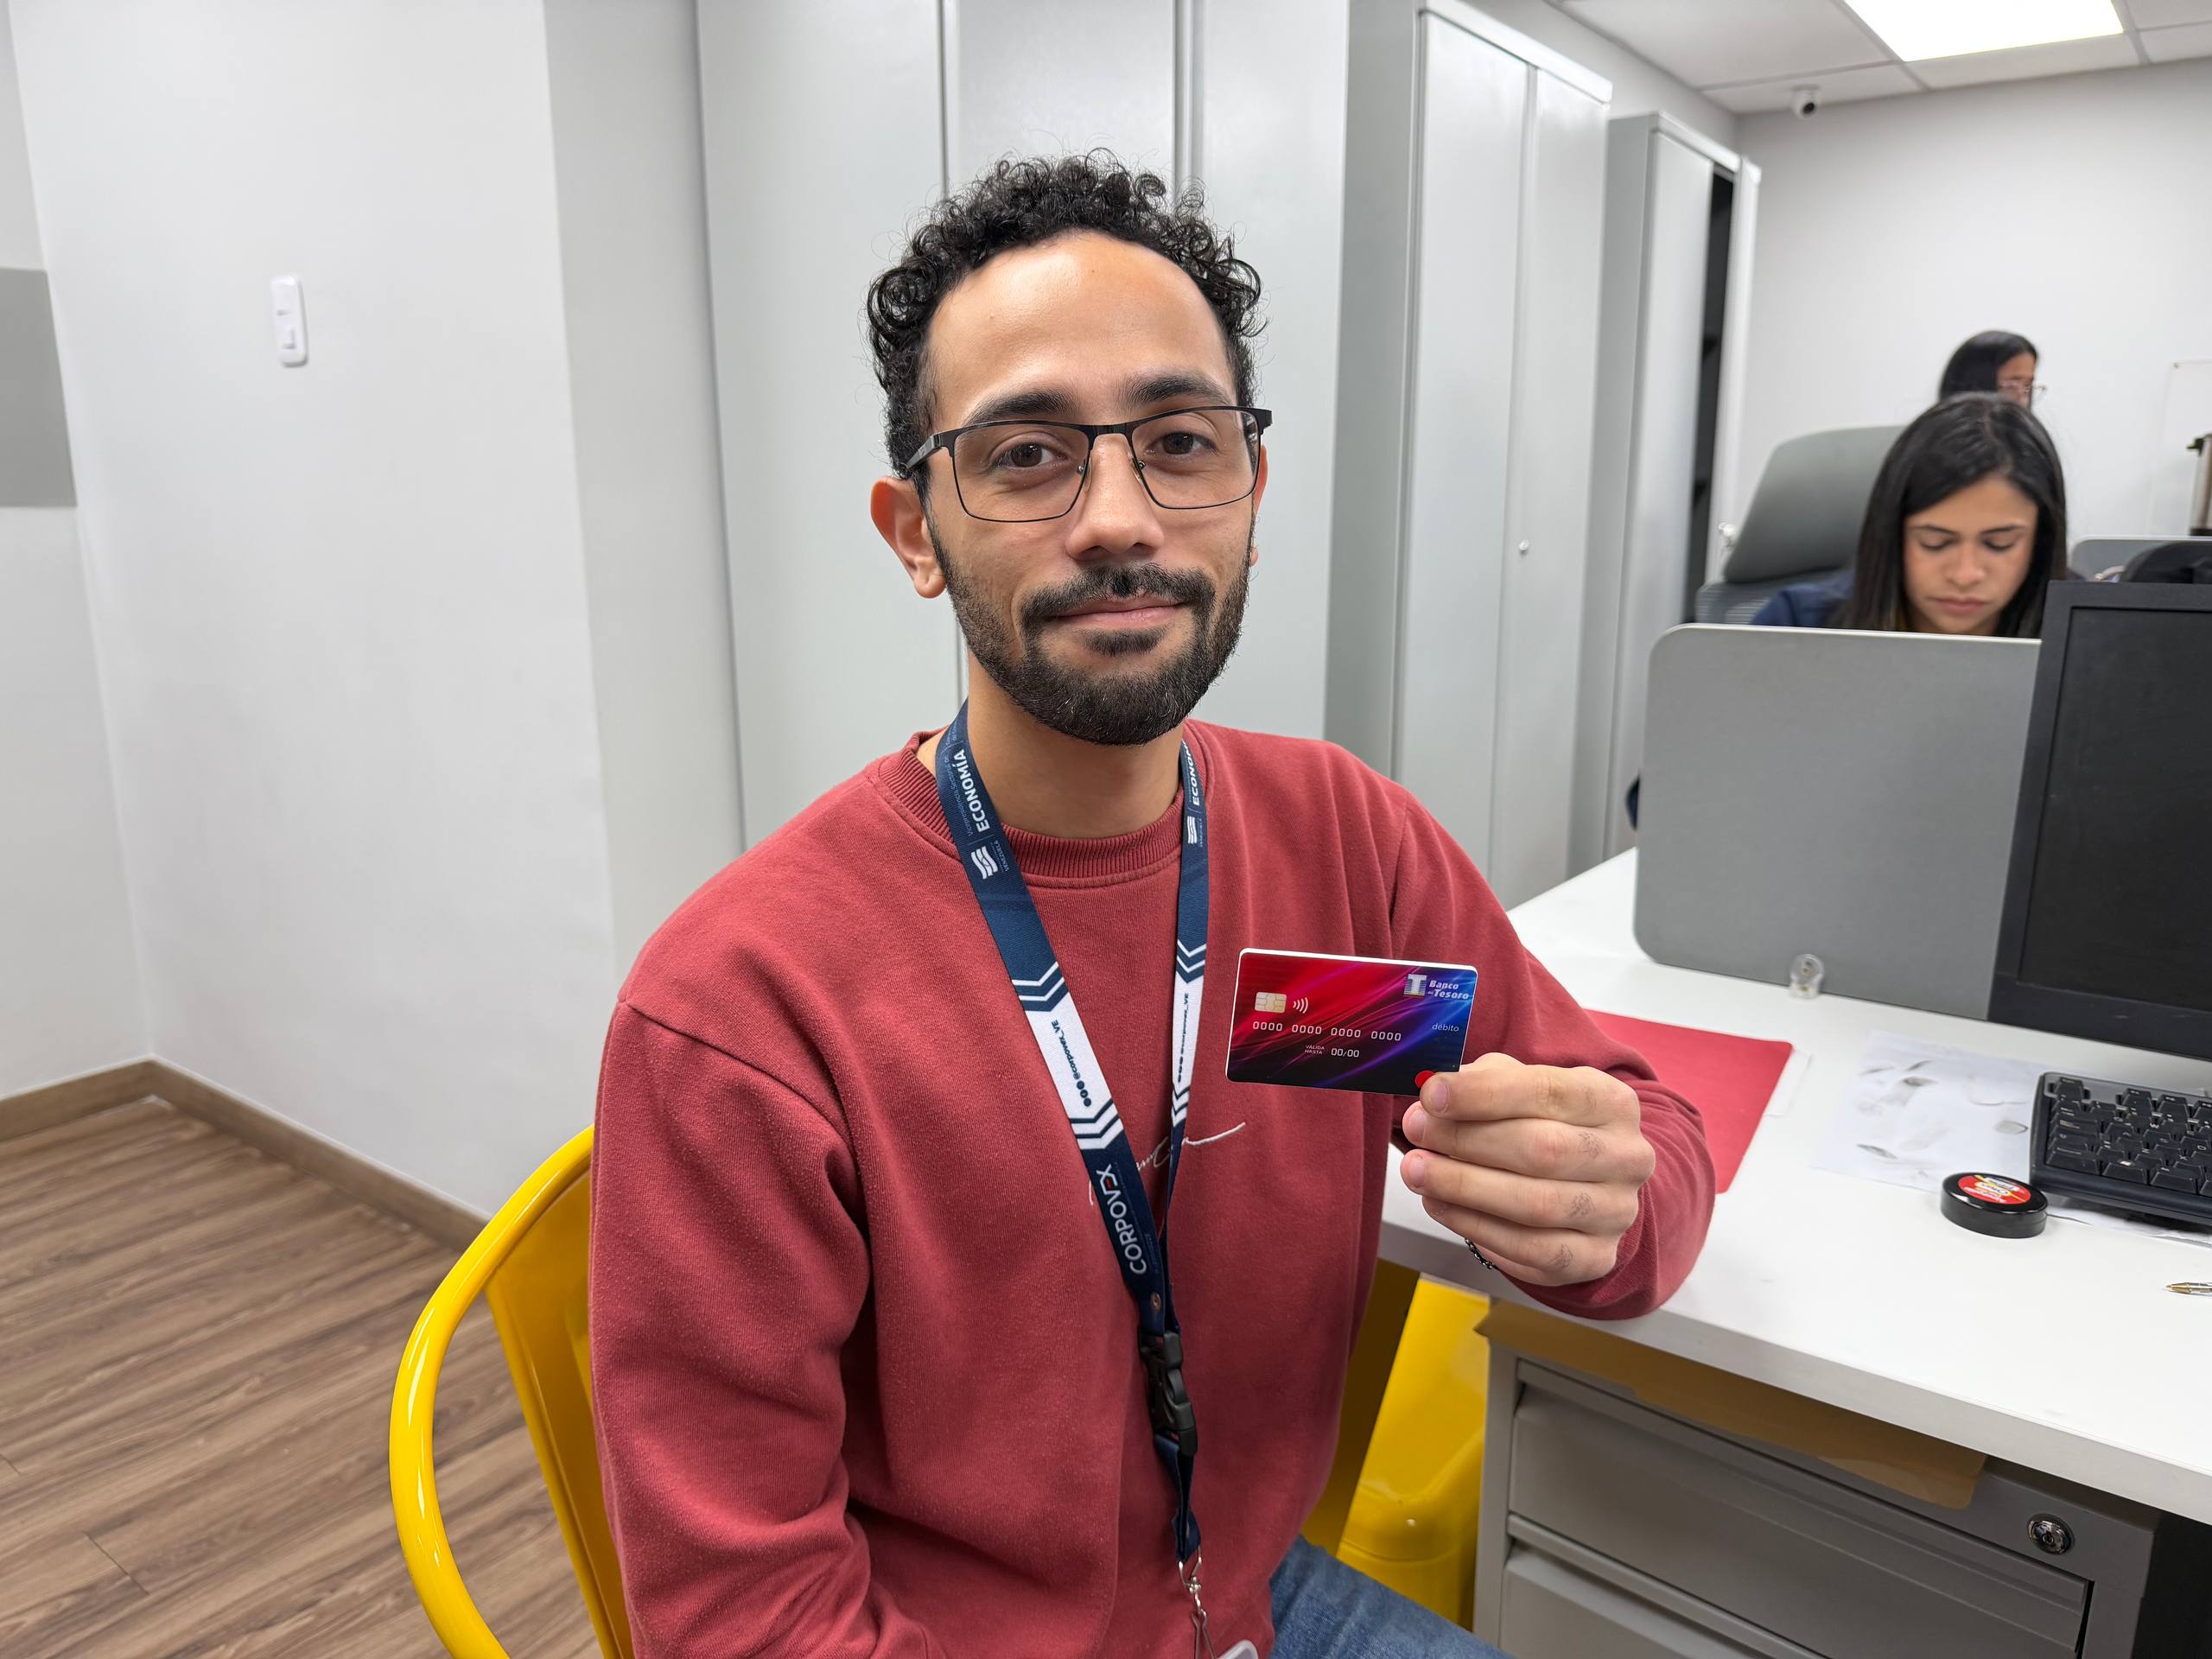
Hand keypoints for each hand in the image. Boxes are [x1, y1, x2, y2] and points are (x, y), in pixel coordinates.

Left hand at [1398, 1052, 1655, 1286]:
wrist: (1589, 1186)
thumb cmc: (1544, 1125)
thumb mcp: (1522, 1088)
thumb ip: (1484, 1082)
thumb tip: (1434, 1093)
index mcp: (1612, 1102)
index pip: (1548, 1091)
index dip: (1484, 1094)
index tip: (1432, 1096)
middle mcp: (1627, 1157)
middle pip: (1543, 1149)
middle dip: (1466, 1141)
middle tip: (1417, 1132)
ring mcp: (1616, 1212)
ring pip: (1535, 1204)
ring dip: (1463, 1188)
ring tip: (1417, 1171)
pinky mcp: (1595, 1257)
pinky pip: (1530, 1249)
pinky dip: (1476, 1228)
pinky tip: (1440, 1205)